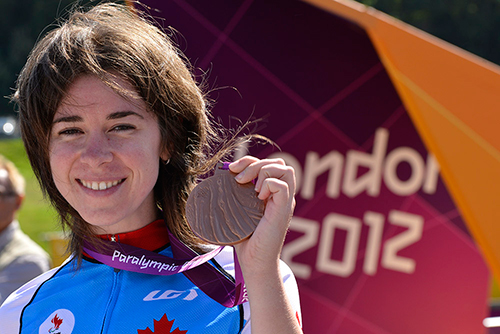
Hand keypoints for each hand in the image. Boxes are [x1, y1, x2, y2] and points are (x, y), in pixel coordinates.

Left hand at [229, 156, 295, 274]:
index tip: (232, 170)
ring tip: (249, 187)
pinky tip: (258, 197)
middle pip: (279, 163)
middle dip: (256, 163)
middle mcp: (281, 196)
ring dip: (263, 172)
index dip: (250, 160)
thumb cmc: (245, 241)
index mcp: (272, 194)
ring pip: (286, 170)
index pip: (268, 164)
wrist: (254, 263)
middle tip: (239, 178)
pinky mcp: (284, 210)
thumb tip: (204, 189)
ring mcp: (285, 202)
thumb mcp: (235, 214)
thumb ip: (229, 199)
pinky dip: (268, 185)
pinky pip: (282, 186)